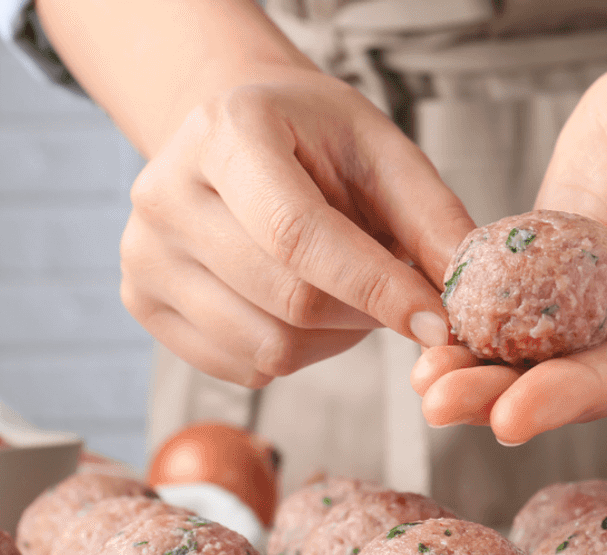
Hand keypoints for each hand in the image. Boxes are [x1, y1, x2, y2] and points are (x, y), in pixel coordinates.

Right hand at [119, 67, 473, 386]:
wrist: (232, 135)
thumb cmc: (313, 139)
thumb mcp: (382, 149)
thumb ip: (430, 217)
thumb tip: (465, 294)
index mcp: (227, 133)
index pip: (297, 234)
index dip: (375, 287)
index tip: (438, 321)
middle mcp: (166, 193)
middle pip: (287, 300)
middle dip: (366, 313)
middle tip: (398, 294)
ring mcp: (143, 254)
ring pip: (268, 347)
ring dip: (335, 339)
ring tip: (346, 291)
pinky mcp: (141, 303)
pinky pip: (244, 368)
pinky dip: (295, 353)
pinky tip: (302, 306)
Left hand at [413, 17, 606, 442]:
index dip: (581, 392)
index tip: (516, 413)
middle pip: (588, 373)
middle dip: (513, 395)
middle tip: (443, 405)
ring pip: (548, 348)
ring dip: (486, 370)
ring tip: (426, 383)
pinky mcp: (568, 260)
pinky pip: (520, 298)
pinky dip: (480, 319)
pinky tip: (433, 331)